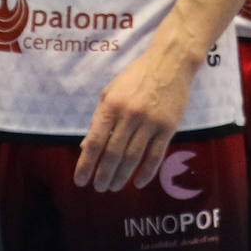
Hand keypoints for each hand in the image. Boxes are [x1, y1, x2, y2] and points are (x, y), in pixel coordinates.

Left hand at [73, 48, 192, 192]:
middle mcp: (130, 114)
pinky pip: (156, 155)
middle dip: (103, 175)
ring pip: (133, 158)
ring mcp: (151, 121)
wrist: (170, 62)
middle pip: (113, 154)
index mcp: (112, 105)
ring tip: (114, 187)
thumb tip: (86, 147)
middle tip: (99, 188)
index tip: (80, 181)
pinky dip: (146, 173)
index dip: (86, 164)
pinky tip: (138, 182)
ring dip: (122, 176)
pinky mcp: (168, 127)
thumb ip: (99, 118)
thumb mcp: (111, 92)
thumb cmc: (136, 77)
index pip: (96, 141)